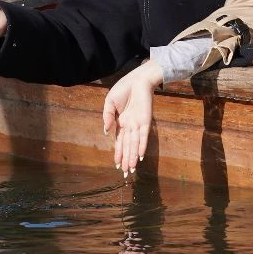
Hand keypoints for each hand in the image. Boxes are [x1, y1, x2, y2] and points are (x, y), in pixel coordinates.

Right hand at [102, 59, 162, 175]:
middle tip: (125, 175)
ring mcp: (138, 124)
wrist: (138, 79)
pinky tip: (139, 156)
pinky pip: (144, 136)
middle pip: (127, 147)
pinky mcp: (146, 120)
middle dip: (126, 160)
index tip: (117, 165)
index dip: (118, 154)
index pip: (119, 142)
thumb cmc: (123, 89)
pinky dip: (141, 146)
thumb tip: (105, 132)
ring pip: (135, 144)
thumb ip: (107, 117)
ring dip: (133, 157)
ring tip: (131, 170)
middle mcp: (130, 126)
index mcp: (120, 123)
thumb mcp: (109, 102)